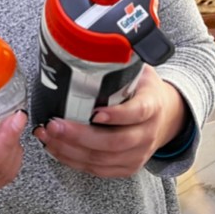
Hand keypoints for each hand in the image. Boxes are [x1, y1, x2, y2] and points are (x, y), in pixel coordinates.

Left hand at [32, 65, 185, 177]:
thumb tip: (91, 43)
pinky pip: (97, 170)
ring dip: (70, 150)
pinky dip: (74, 161)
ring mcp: (138, 155)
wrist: (167, 116)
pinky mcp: (126, 168)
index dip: (117, 115)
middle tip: (54, 125)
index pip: (137, 113)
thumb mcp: (140, 73)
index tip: (95, 112)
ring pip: (102, 160)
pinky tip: (56, 149)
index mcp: (152, 106)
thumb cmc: (144, 91)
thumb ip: (122, 65)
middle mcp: (147, 134)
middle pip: (114, 143)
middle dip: (80, 136)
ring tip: (48, 136)